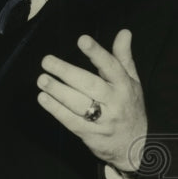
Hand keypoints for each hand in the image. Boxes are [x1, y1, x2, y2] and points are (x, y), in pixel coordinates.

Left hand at [36, 30, 146, 173]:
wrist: (135, 146)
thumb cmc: (129, 107)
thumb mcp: (132, 82)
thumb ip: (123, 57)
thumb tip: (124, 32)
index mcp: (125, 86)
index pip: (111, 66)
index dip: (97, 53)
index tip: (82, 39)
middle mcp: (115, 102)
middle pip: (90, 85)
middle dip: (67, 72)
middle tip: (47, 61)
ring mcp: (103, 120)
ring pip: (78, 103)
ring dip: (58, 91)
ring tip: (42, 79)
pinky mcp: (90, 134)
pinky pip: (71, 121)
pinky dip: (56, 109)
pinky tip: (43, 98)